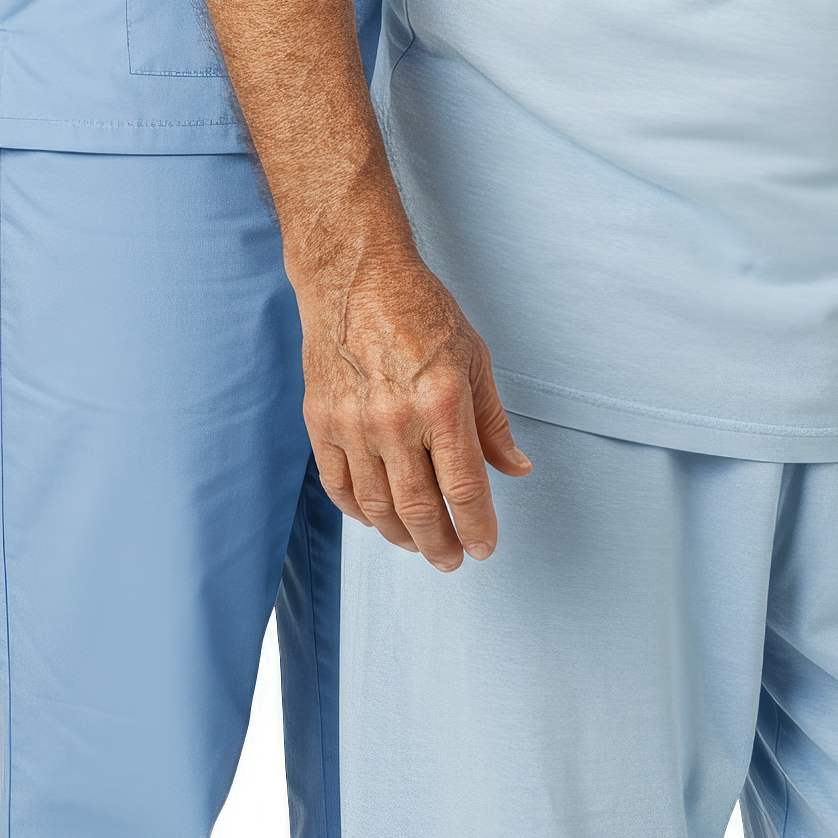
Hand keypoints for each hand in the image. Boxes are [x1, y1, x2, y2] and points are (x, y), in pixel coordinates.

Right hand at [296, 191, 530, 570]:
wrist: (355, 276)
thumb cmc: (420, 311)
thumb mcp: (474, 357)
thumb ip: (493, 422)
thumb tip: (516, 469)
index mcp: (442, 400)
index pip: (464, 487)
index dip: (477, 527)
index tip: (485, 547)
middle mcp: (396, 418)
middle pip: (419, 509)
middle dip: (441, 545)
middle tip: (453, 560)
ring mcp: (353, 423)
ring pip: (377, 507)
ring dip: (402, 537)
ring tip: (420, 545)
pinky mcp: (321, 421)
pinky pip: (339, 486)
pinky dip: (360, 513)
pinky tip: (378, 519)